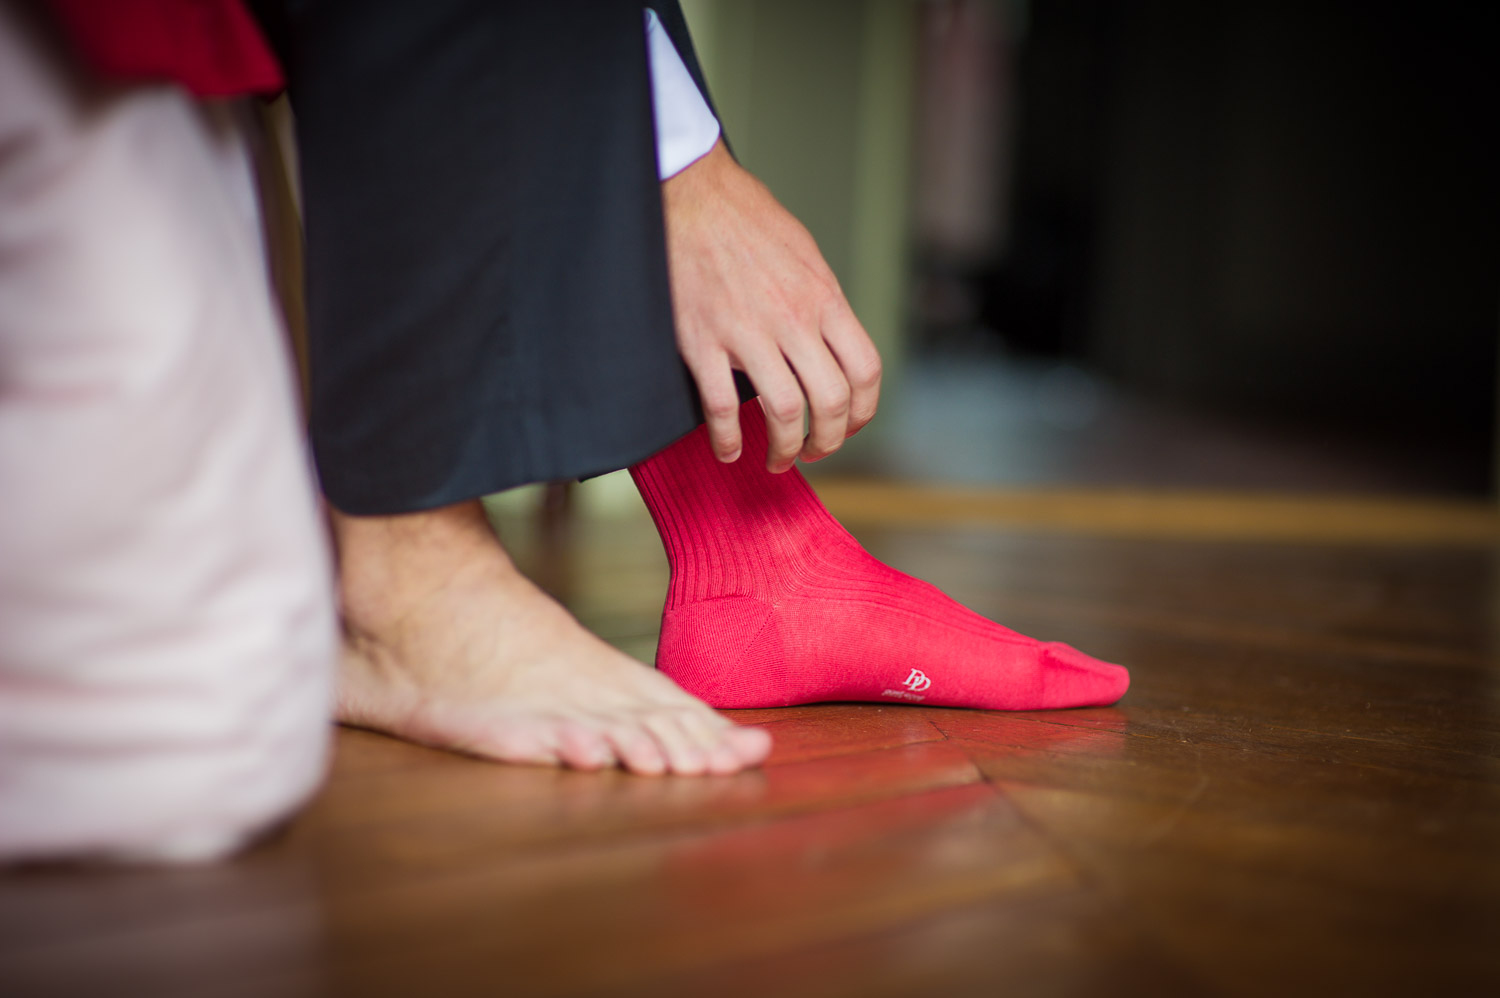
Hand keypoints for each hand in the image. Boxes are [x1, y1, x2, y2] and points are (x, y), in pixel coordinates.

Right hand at [661, 139, 881, 471]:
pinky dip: (728, 440)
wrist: (692, 195)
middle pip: (830, 402)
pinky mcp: (703, 341)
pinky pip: (722, 408)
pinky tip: (729, 450)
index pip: (865, 371)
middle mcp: (794, 319)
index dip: (863, 412)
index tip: (849, 427)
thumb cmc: (746, 219)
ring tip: (775, 460)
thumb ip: (822, 303)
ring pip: (784, 413)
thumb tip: (832, 344)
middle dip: (827, 441)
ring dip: (783, 449)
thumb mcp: (805, 254)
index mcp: (824, 298)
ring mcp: (748, 333)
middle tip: (812, 452)